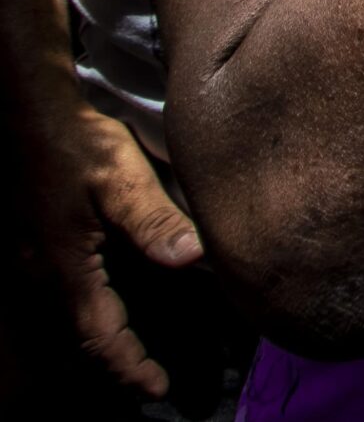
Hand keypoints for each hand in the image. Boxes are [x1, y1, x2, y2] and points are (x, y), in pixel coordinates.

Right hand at [17, 102, 202, 398]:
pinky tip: (109, 309)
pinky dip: (89, 315)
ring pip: (67, 319)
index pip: (97, 334)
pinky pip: (63, 296)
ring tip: (133, 359)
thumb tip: (194, 259)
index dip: (127, 366)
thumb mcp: (120, 178)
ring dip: (101, 342)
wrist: (27, 117)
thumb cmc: (75, 145)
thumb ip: (154, 220)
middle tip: (148, 382)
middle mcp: (42, 274)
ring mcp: (33, 262)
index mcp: (65, 267)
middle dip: (114, 364)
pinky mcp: (35, 246)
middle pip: (77, 336)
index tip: (157, 389)